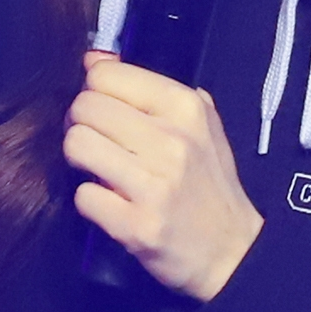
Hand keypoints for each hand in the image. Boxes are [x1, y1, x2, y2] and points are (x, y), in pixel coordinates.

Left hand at [64, 50, 263, 300]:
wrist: (233, 252)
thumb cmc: (209, 185)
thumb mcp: (198, 124)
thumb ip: (148, 89)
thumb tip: (94, 59)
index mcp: (186, 108)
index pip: (105, 75)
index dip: (94, 92)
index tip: (103, 111)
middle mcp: (171, 142)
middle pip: (84, 107)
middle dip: (81, 124)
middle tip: (97, 142)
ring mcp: (154, 185)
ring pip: (77, 145)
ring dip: (79, 159)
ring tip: (99, 169)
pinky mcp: (137, 225)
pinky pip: (83, 195)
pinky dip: (90, 200)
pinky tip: (110, 202)